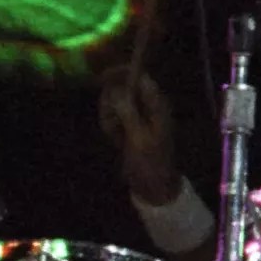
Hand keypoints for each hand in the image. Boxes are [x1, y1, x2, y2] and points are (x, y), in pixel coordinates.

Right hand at [94, 68, 182, 204]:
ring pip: (114, 103)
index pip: (140, 77)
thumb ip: (128, 111)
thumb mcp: (139, 137)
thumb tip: (116, 89)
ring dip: (109, 117)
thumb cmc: (151, 163)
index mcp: (157, 105)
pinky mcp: (128, 126)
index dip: (122, 73)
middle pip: (122, 88)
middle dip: (112, 102)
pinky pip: (113, 117)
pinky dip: (110, 126)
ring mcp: (137, 116)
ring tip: (115, 135)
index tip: (103, 78)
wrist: (152, 187)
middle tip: (112, 123)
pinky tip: (114, 140)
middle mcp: (147, 106)